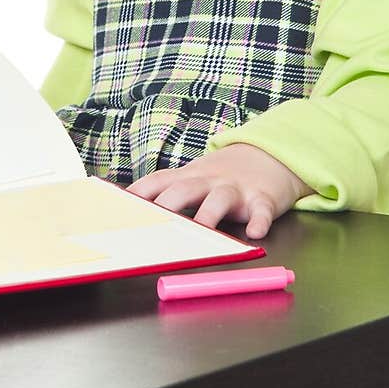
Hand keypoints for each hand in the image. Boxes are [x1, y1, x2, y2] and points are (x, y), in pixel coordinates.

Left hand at [127, 142, 311, 239]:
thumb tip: (131, 210)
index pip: (158, 182)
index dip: (138, 194)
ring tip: (202, 230)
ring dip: (210, 214)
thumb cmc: (223, 175)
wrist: (270, 155)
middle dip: (168, 205)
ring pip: (220, 199)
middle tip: (152, 226)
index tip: (118, 209)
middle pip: (185, 190)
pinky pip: (262, 209)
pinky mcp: (263, 197)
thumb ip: (168, 191)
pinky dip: (259, 220)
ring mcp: (236, 188)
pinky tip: (255, 233)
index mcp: (188, 177)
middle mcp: (209, 181)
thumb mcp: (194, 177)